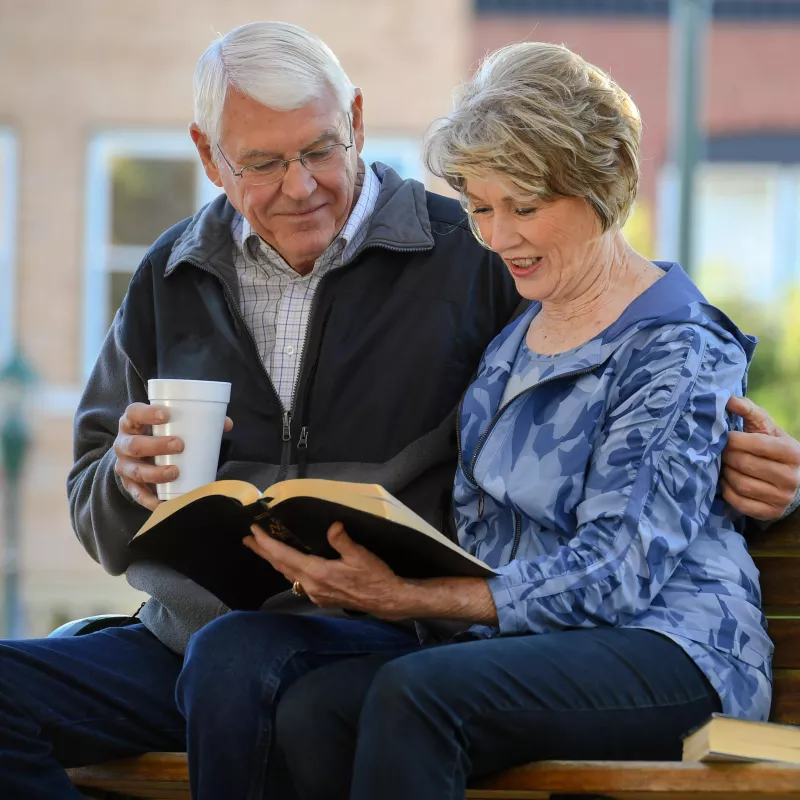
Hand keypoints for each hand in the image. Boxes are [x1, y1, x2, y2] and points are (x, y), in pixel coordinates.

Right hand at [113, 402, 232, 510]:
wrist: (138, 454)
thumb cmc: (159, 434)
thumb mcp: (170, 424)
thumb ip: (197, 421)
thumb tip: (226, 424)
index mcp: (132, 422)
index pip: (134, 413)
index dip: (147, 413)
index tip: (166, 415)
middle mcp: (123, 443)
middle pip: (134, 444)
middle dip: (156, 446)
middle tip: (179, 445)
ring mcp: (124, 465)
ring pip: (135, 470)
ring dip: (154, 473)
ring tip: (175, 472)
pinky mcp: (128, 484)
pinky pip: (136, 493)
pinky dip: (150, 499)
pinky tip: (162, 501)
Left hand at [244, 522, 411, 618]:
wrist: (386, 600)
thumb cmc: (374, 576)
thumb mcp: (361, 555)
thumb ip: (343, 540)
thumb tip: (333, 526)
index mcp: (317, 572)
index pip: (284, 556)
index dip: (267, 543)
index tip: (254, 532)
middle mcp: (311, 585)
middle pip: (280, 566)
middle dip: (263, 551)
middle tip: (247, 539)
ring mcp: (315, 593)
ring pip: (287, 574)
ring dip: (273, 560)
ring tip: (261, 549)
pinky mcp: (321, 597)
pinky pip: (297, 580)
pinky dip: (286, 568)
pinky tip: (287, 565)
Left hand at [722, 396, 799, 520]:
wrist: (789, 478)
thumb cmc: (771, 448)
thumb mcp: (766, 428)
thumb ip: (749, 411)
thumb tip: (729, 399)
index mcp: (793, 452)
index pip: (757, 444)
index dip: (734, 440)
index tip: (724, 437)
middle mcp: (792, 477)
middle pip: (745, 464)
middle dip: (727, 456)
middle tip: (719, 452)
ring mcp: (782, 498)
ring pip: (741, 484)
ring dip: (725, 473)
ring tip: (723, 465)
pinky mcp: (770, 512)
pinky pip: (739, 502)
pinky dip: (726, 491)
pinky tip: (725, 481)